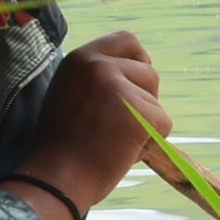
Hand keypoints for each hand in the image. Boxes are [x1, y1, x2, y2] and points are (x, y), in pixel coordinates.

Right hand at [8, 31, 167, 219]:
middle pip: (148, 71)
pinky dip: (150, 142)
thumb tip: (132, 73)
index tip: (132, 85)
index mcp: (80, 57)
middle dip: (144, 98)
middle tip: (120, 124)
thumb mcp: (69, 92)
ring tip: (116, 140)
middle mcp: (99, 65)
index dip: (138, 62)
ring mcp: (119, 87)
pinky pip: (163, 124)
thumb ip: (96, 77)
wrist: (56, 179)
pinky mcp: (138, 113)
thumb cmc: (62, 144)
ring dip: (145, 121)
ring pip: (156, 100)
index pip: (128, 40)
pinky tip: (123, 152)